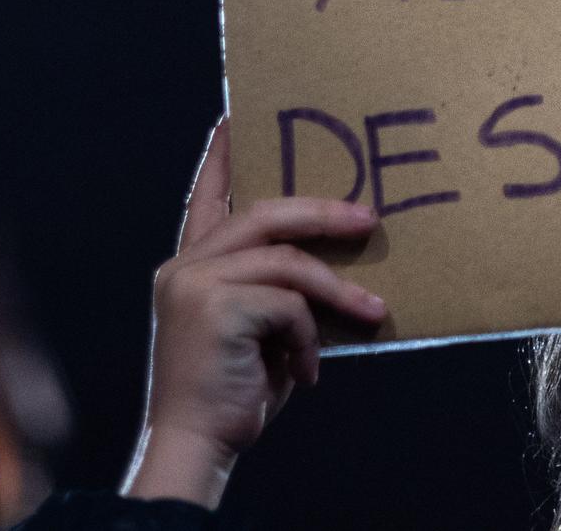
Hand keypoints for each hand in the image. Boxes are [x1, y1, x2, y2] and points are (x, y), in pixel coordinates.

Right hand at [122, 118, 389, 506]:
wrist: (198, 445)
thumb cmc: (236, 391)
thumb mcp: (262, 328)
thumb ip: (280, 287)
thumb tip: (341, 254)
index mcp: (193, 265)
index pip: (206, 196)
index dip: (223, 156)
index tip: (237, 115)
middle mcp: (185, 264)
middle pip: (265, 212)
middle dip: (323, 212)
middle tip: (370, 220)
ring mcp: (194, 282)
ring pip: (287, 259)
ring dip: (337, 287)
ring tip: (375, 310)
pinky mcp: (213, 306)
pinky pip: (287, 302)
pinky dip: (308, 336)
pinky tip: (306, 369)